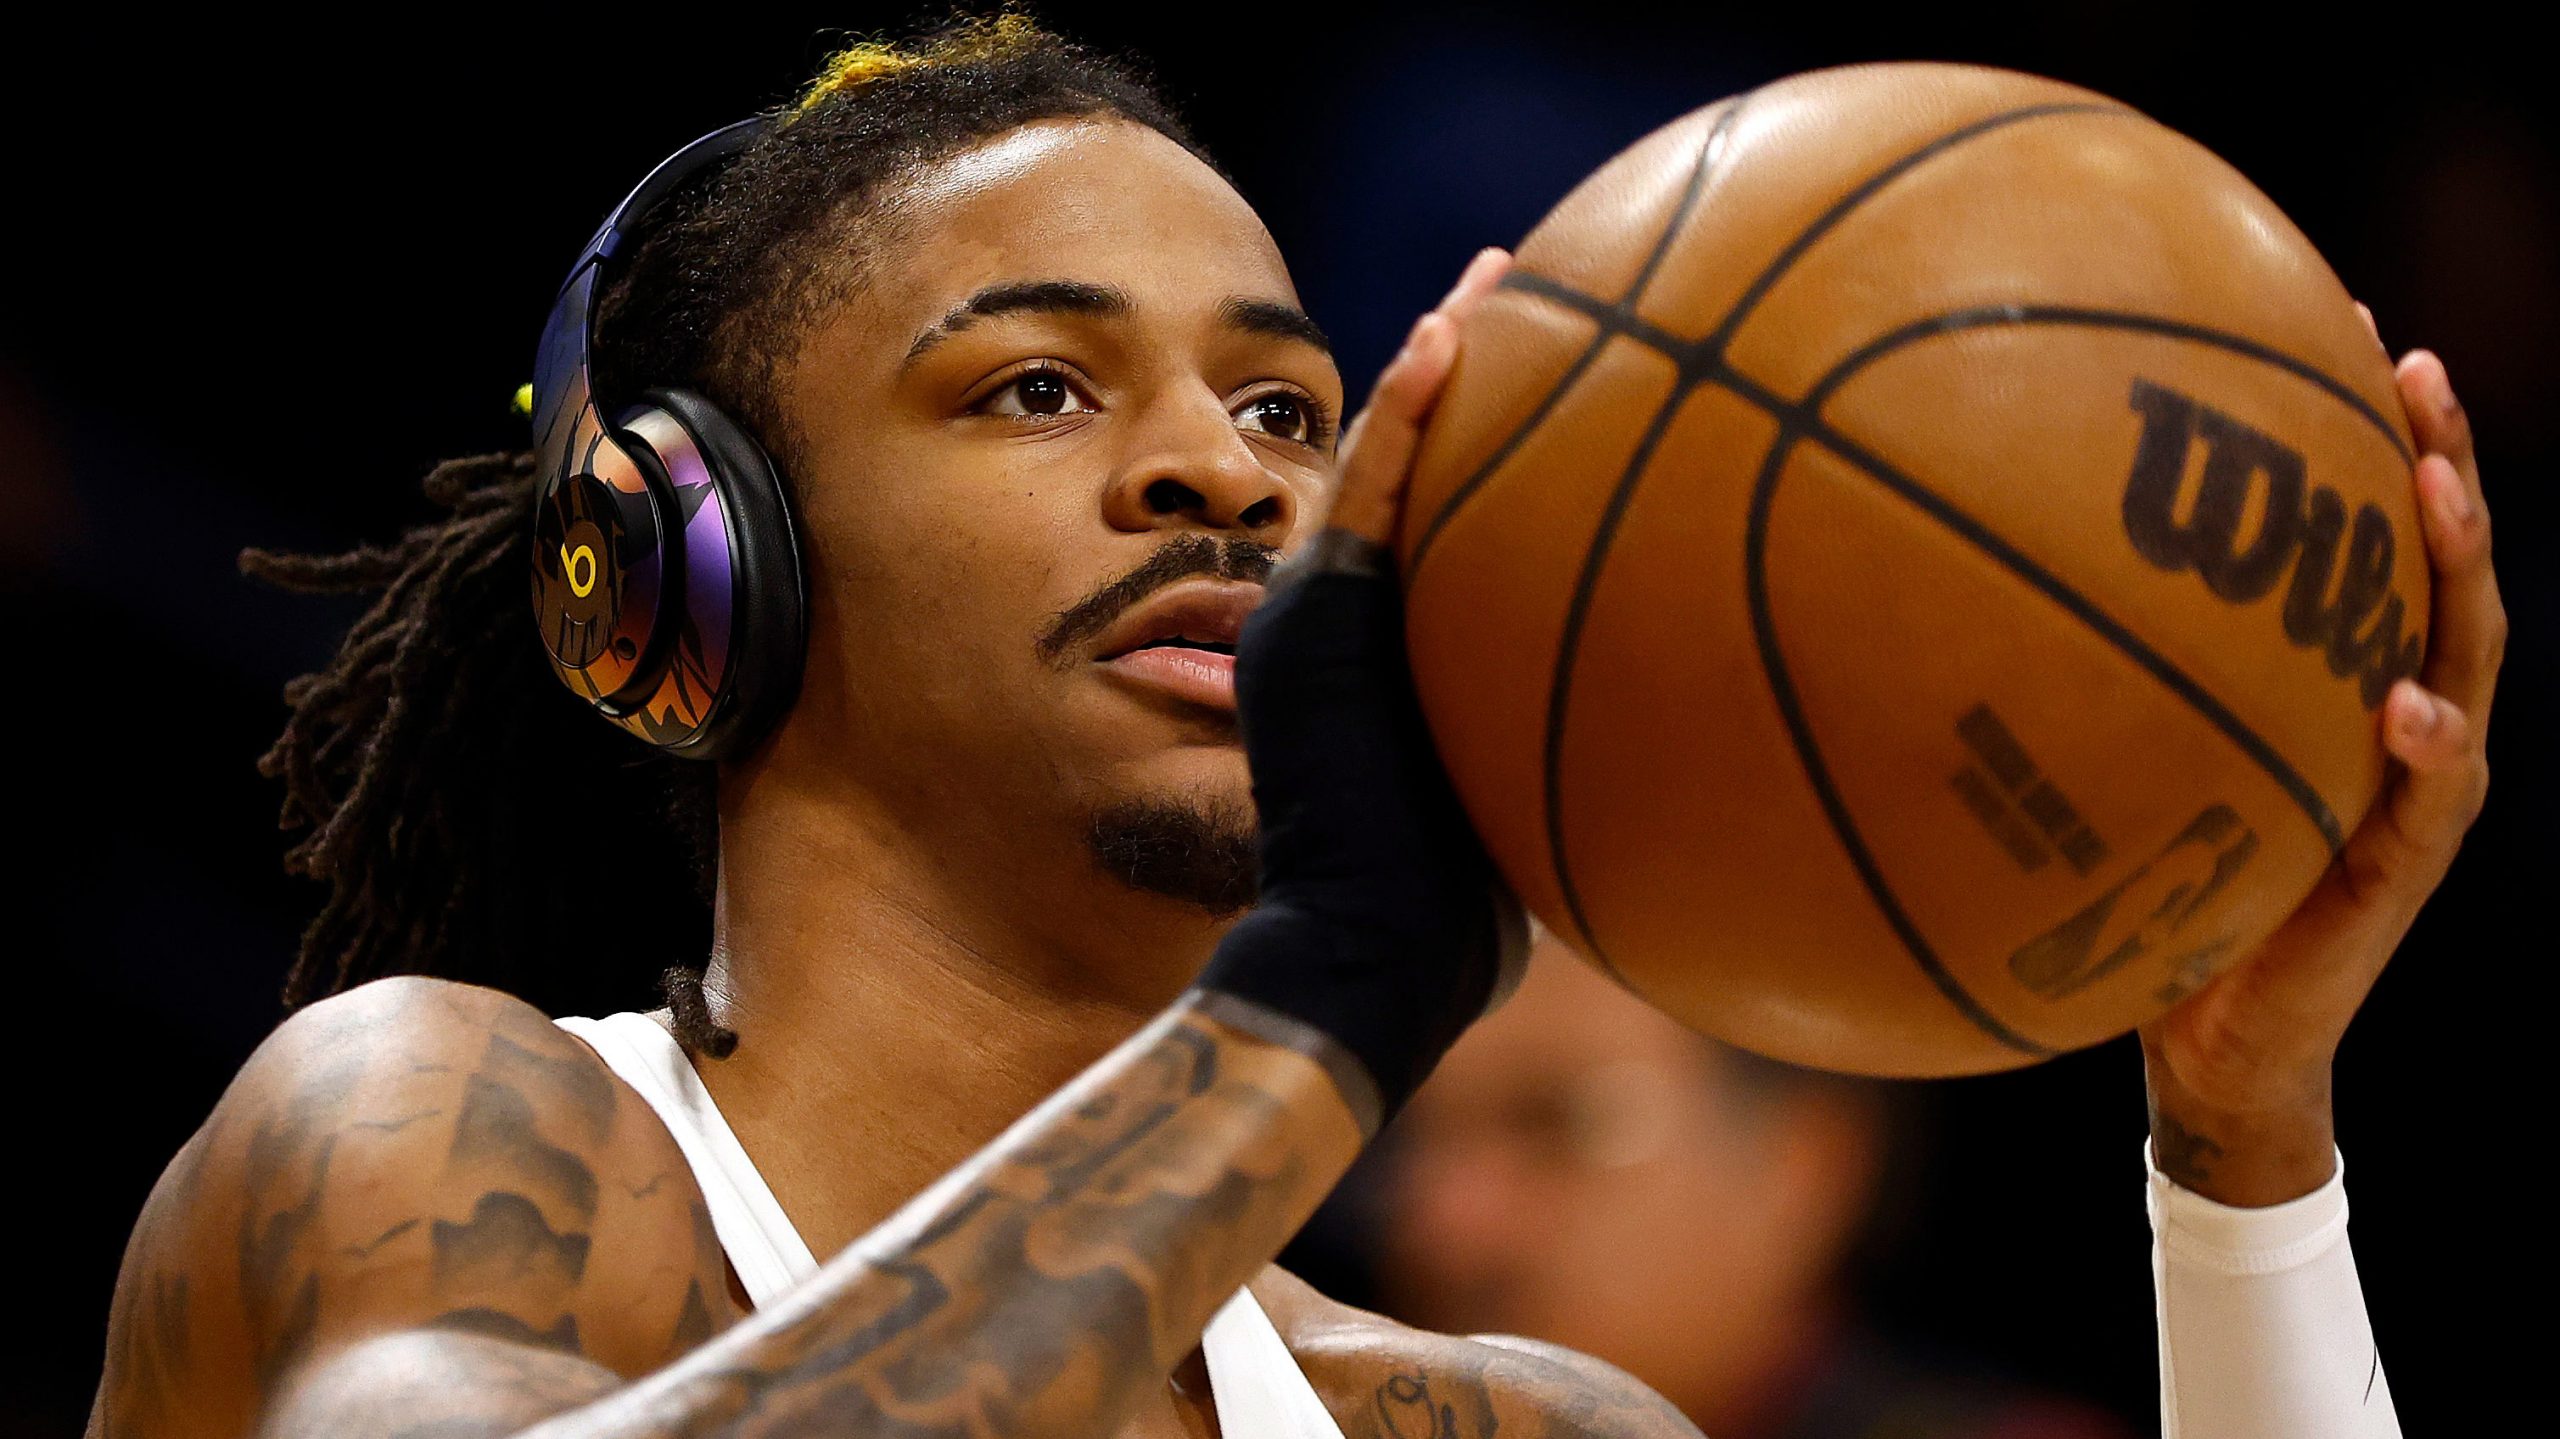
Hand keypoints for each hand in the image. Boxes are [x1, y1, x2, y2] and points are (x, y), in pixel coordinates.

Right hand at [1194, 247, 1520, 1131]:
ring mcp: (1326, 613)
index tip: (1593, 378)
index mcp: (1416, 650)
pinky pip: (1365, 495)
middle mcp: (1363, 617)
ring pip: (1388, 459)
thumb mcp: (1540, 812)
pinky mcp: (1312, 622)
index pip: (1465, 526)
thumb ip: (1588, 754)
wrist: (1361, 952)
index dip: (1518, 445)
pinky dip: (1398, 416)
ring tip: (1494, 272)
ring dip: (1437, 359)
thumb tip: (1716, 760)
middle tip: (1548, 286)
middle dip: (1483, 373)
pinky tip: (1442, 338)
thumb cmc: (1456, 913)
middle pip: (1427, 469)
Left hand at [2138, 328, 2503, 1204]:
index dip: (2353, 421)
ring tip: (2434, 489)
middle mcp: (2386, 707)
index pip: (2354, 527)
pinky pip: (2431, 800)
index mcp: (2323, 671)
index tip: (2330, 310)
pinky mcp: (2402, 868)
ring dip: (2457, 567)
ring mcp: (2413, 786)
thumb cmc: (2149, 892)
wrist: (2208, 1039)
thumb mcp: (2101, 768)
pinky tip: (2405, 707)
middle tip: (2406, 361)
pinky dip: (2427, 748)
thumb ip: (2063, 685)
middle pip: (2433, 559)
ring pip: (2466, 654)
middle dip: (2433, 453)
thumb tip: (1916, 581)